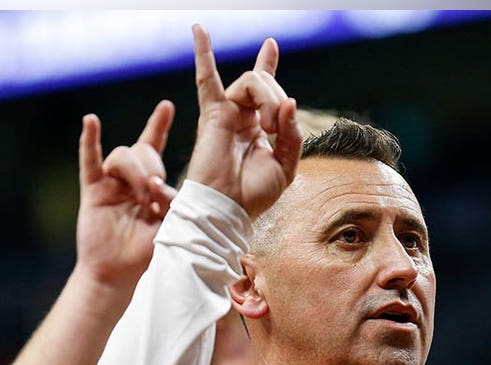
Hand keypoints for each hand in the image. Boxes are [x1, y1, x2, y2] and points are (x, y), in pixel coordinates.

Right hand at [75, 101, 177, 290]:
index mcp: (150, 183)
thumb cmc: (148, 253)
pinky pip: (90, 161)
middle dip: (151, 167)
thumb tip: (161, 186)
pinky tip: (91, 121)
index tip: (166, 105)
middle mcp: (129, 178)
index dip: (158, 124)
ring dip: (135, 172)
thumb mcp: (171, 222)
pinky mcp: (93, 191)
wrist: (120, 274)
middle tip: (155, 194)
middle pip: (141, 150)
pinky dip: (89, 141)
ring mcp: (111, 183)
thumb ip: (170, 199)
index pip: (154, 146)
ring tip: (141, 197)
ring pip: (122, 156)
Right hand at [184, 25, 301, 218]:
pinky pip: (207, 78)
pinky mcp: (213, 115)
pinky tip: (199, 29)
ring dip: (269, 99)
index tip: (271, 45)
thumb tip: (288, 101)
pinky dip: (203, 52)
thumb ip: (291, 133)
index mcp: (257, 129)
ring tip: (269, 126)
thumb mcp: (286, 165)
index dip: (268, 65)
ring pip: (253, 81)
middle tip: (276, 129)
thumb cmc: (252, 195)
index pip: (265, 90)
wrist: (228, 209)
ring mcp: (226, 113)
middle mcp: (241, 116)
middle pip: (266, 85)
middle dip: (279, 102)